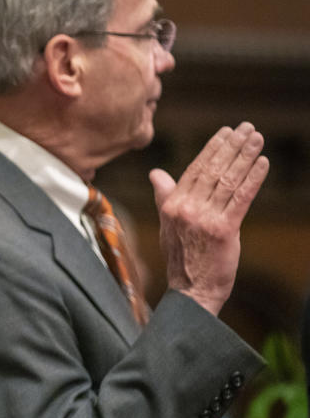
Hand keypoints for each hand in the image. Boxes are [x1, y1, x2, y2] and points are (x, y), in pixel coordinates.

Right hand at [149, 122, 268, 315]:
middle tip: (248, 128)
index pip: (195, 169)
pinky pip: (241, 198)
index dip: (212, 149)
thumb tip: (155, 174)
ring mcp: (204, 219)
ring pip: (228, 180)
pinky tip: (262, 163)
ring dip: (245, 156)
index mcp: (171, 205)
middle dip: (232, 146)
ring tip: (258, 139)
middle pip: (213, 170)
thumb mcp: (167, 224)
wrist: (191, 289)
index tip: (226, 132)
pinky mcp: (224, 230)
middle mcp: (186, 208)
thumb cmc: (182, 256)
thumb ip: (164, 196)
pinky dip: (253, 179)